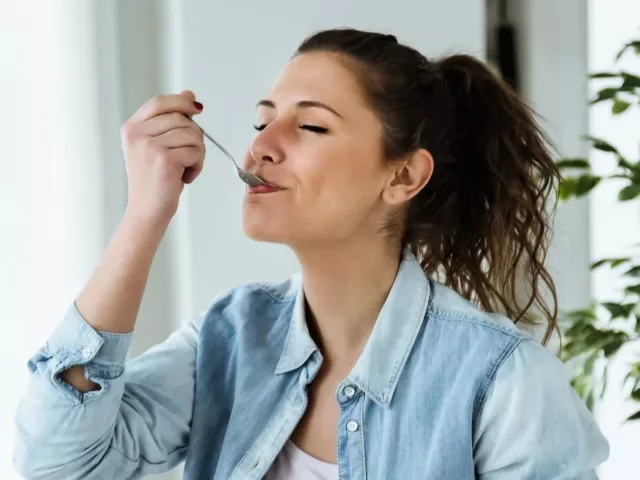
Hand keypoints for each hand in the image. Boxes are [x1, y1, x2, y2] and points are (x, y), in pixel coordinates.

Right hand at [121, 90, 204, 225]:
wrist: (147, 211)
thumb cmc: (155, 181)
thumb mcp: (159, 146)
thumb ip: (171, 120)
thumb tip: (189, 94)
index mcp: (132, 128)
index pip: (159, 102)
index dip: (180, 102)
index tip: (196, 109)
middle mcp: (137, 134)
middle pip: (181, 119)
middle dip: (194, 137)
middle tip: (187, 157)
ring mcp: (149, 146)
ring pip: (193, 135)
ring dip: (197, 154)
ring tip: (184, 169)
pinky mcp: (164, 159)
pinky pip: (196, 151)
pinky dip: (197, 166)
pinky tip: (185, 178)